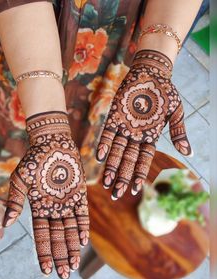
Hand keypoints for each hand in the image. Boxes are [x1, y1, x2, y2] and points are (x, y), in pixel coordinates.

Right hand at [3, 111, 89, 278]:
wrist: (52, 143)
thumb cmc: (33, 160)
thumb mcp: (20, 180)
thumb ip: (15, 200)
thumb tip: (7, 222)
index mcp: (38, 208)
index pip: (41, 236)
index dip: (44, 253)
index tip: (47, 271)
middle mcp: (54, 209)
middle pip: (57, 237)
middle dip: (60, 255)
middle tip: (64, 274)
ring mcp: (67, 202)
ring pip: (70, 230)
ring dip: (73, 246)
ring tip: (74, 264)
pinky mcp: (79, 194)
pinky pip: (82, 214)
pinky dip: (83, 227)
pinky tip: (83, 240)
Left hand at [96, 49, 191, 199]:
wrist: (151, 72)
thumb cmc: (165, 92)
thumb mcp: (176, 112)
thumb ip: (179, 132)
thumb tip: (189, 153)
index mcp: (150, 136)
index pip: (143, 160)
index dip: (138, 174)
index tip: (134, 189)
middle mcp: (135, 135)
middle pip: (128, 160)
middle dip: (122, 177)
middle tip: (116, 194)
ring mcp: (124, 127)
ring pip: (116, 150)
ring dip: (111, 166)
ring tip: (106, 182)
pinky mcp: (115, 116)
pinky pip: (108, 133)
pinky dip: (104, 144)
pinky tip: (100, 157)